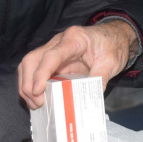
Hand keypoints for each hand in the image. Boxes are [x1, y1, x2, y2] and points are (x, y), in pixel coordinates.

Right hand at [18, 21, 137, 108]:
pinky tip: (37, 99)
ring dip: (27, 85)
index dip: (41, 73)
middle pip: (33, 59)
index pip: (51, 55)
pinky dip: (32, 85)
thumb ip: (100, 78)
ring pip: (30, 64)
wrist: (115, 37)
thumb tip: (90, 98)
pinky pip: (36, 70)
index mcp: (74, 39)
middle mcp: (59, 42)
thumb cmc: (113, 45)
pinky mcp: (54, 60)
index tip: (37, 91)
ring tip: (35, 104)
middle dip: (28, 82)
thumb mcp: (111, 62)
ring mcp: (54, 50)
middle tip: (37, 103)